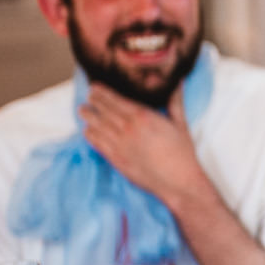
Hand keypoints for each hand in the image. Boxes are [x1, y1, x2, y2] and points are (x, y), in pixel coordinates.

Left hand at [79, 86, 210, 207]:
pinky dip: (91, 136)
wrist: (178, 182)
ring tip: (82, 110)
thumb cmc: (182, 154)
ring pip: (98, 126)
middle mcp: (128, 129)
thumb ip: (175, 101)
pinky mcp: (117, 160)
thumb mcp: (181, 124)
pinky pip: (98, 144)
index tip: (95, 87)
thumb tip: (178, 82)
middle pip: (104, 111)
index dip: (103, 93)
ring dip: (88, 117)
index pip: (116, 100)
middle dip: (94, 102)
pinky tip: (87, 131)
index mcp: (143, 117)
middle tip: (88, 96)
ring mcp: (120, 145)